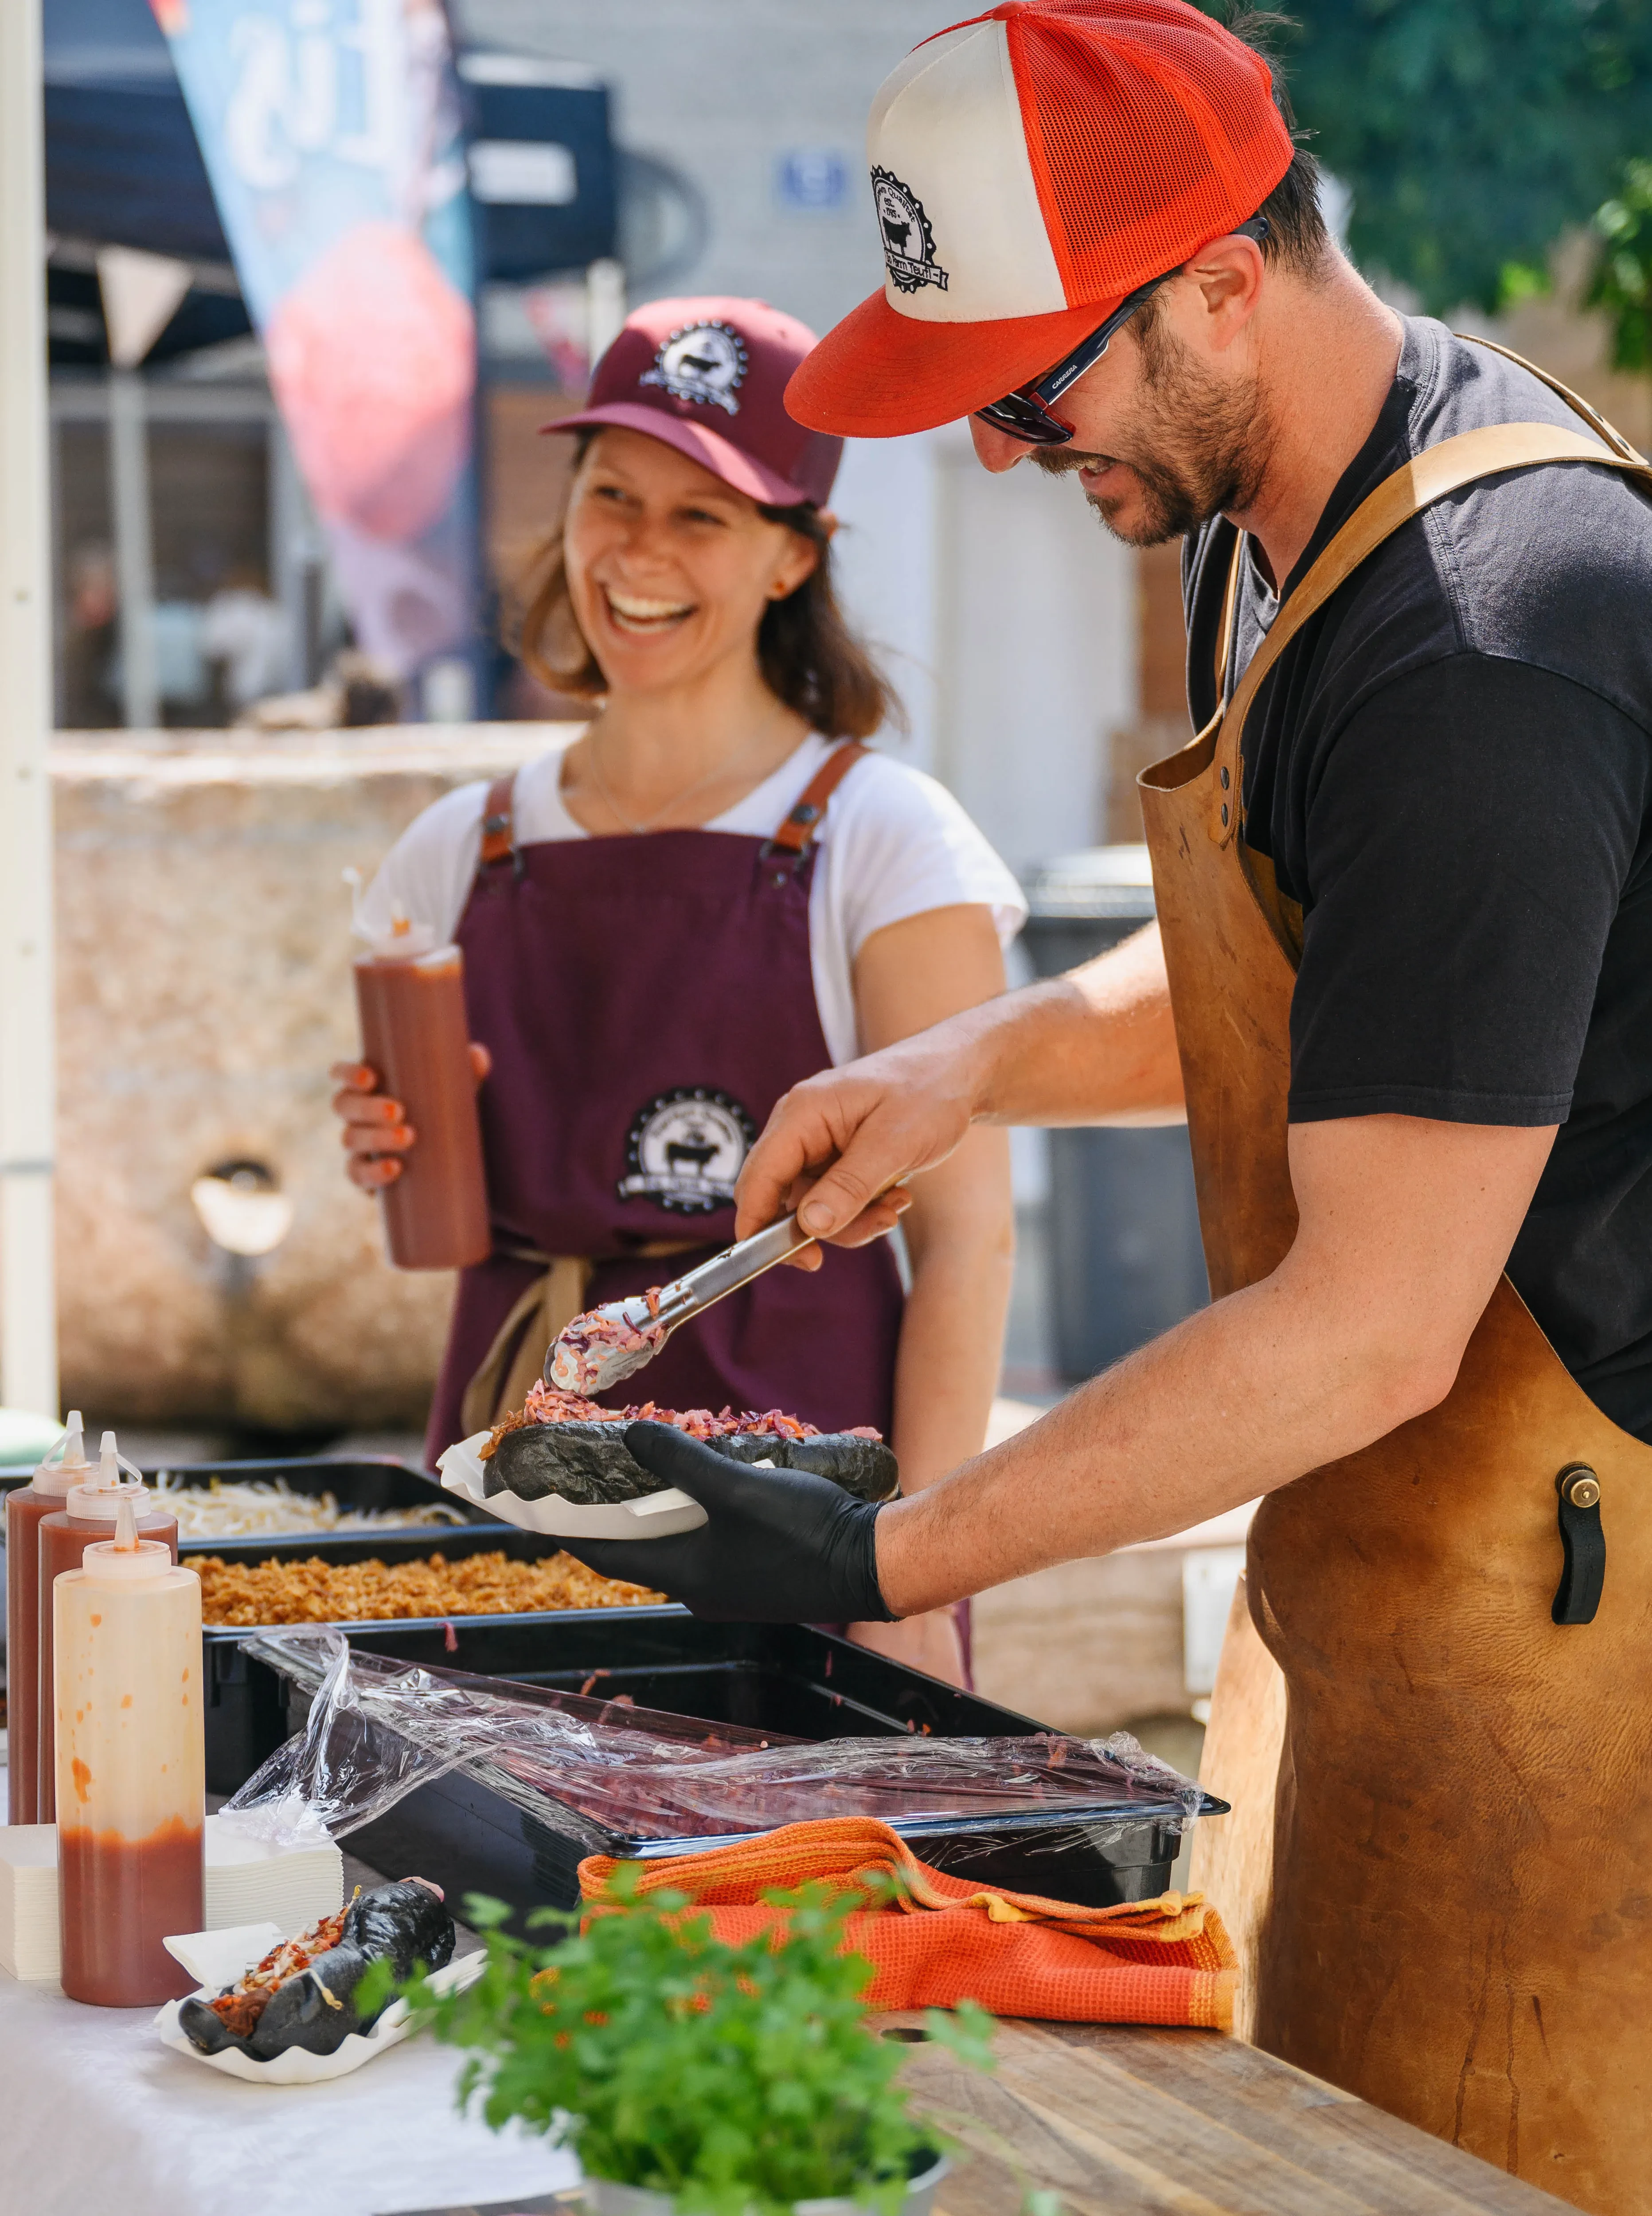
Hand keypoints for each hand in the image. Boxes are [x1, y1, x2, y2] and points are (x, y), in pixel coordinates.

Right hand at [329, 1043, 490, 1190]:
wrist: (443, 1157)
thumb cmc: (440, 1111)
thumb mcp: (455, 1091)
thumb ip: (466, 1071)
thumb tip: (477, 1055)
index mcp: (370, 1086)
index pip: (343, 1074)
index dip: (348, 1074)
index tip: (371, 1078)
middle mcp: (356, 1113)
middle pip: (343, 1105)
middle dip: (367, 1107)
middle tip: (399, 1111)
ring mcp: (357, 1143)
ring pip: (350, 1138)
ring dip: (376, 1138)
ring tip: (409, 1137)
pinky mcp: (364, 1173)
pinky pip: (357, 1173)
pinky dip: (373, 1171)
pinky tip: (396, 1169)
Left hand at [556, 1421, 892, 1623]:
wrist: (873, 1563)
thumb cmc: (803, 1531)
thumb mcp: (736, 1486)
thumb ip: (681, 1462)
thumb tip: (632, 1437)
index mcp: (687, 1576)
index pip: (608, 1556)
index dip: (572, 1530)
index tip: (542, 1506)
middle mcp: (702, 1588)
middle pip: (642, 1546)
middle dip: (618, 1509)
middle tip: (596, 1470)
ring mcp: (732, 1583)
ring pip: (679, 1539)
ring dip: (661, 1505)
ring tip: (650, 1464)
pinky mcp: (759, 1572)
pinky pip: (711, 1538)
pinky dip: (698, 1510)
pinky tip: (709, 1479)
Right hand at [733, 1020, 988, 1263]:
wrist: (960, 1073)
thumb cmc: (928, 1091)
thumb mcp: (894, 1143)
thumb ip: (849, 1185)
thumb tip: (809, 1226)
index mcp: (803, 1113)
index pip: (759, 1177)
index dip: (756, 1224)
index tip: (771, 1262)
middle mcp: (801, 1128)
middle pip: (783, 1199)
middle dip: (824, 1226)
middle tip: (872, 1230)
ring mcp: (818, 1142)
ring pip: (813, 1206)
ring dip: (854, 1219)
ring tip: (896, 1206)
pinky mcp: (837, 1156)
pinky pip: (835, 1198)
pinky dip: (863, 1208)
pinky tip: (896, 1195)